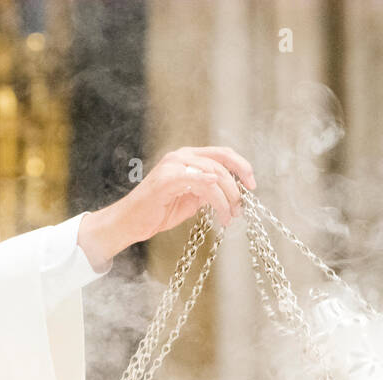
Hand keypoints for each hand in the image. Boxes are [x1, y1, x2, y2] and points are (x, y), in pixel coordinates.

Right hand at [77, 146, 255, 268]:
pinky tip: (218, 198)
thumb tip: (231, 194)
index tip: (252, 185)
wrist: (131, 222)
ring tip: (228, 217)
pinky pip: (195, 179)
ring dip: (225, 198)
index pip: (222, 154)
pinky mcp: (166, 179)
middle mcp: (181, 156)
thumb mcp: (191, 200)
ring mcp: (173, 165)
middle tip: (240, 208)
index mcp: (188, 158)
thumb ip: (208, 191)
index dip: (242, 166)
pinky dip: (210, 187)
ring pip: (212, 174)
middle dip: (236, 187)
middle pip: (221, 162)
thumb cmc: (158, 211)